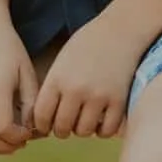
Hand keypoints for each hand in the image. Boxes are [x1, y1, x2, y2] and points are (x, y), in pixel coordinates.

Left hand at [32, 14, 142, 140]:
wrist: (120, 30)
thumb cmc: (88, 44)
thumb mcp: (62, 62)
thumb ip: (53, 88)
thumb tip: (44, 120)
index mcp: (57, 78)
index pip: (41, 116)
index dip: (41, 124)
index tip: (46, 123)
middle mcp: (76, 90)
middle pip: (61, 128)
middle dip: (61, 129)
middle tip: (66, 122)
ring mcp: (98, 97)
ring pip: (83, 132)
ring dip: (82, 128)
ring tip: (84, 117)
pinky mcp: (118, 101)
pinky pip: (106, 131)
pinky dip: (102, 130)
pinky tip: (101, 119)